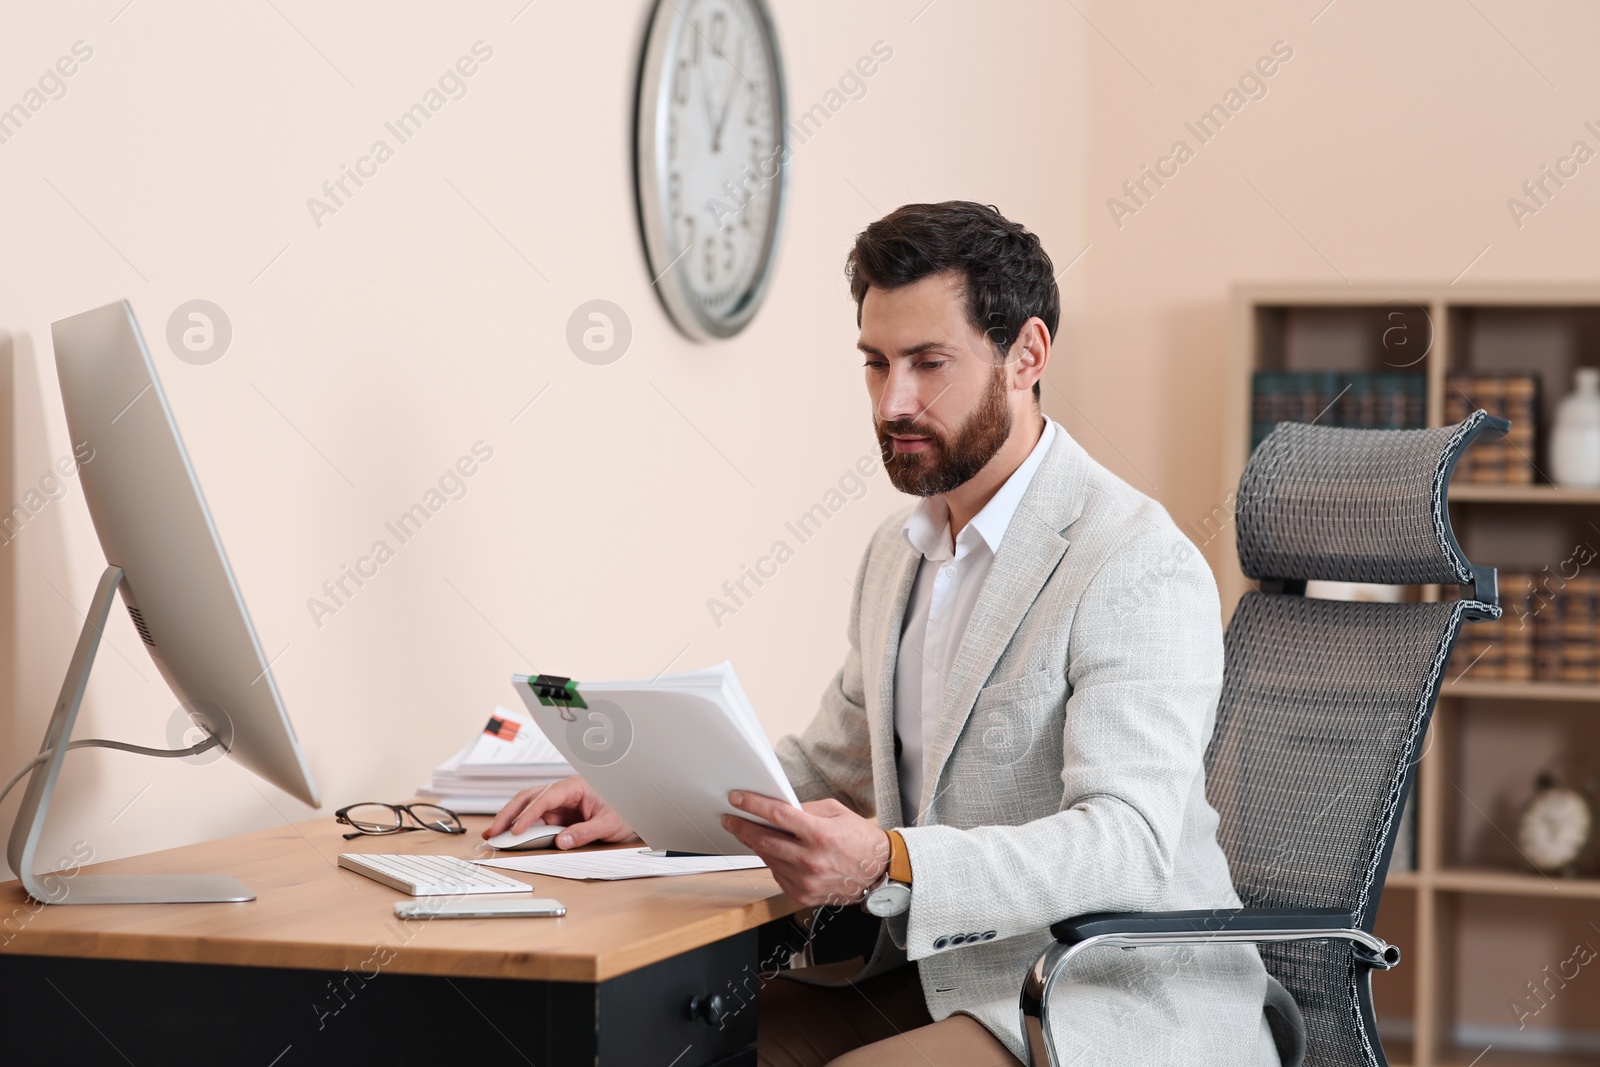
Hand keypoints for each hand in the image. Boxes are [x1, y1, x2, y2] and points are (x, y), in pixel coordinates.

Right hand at [483, 775, 636, 849]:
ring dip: (511, 820)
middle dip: (508, 814)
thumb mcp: (608, 824)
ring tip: (494, 835)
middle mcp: (563, 792)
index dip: (528, 815)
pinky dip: (522, 827)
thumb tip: (561, 842)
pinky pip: (537, 819)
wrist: (634, 809)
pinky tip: (511, 837)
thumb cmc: (624, 810)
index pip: (545, 798)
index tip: (516, 830)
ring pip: (528, 808)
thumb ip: (585, 832)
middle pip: (528, 798)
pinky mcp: (559, 814)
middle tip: (492, 831)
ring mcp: (559, 803)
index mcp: (575, 787)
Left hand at [721, 791, 889, 906]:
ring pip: (768, 858)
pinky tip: (772, 852)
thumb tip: (779, 808)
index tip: (737, 799)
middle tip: (730, 818)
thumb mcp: (836, 812)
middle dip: (742, 827)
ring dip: (754, 844)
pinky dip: (771, 861)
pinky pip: (777, 875)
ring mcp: (806, 880)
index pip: (778, 815)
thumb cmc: (859, 840)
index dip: (753, 805)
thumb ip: (805, 809)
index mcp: (820, 834)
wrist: (878, 872)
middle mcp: (811, 859)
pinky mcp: (803, 894)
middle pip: (764, 840)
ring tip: (747, 832)